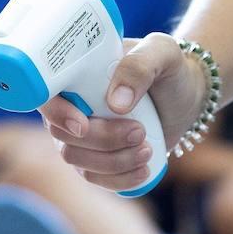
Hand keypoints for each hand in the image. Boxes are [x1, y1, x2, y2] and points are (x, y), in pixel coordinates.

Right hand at [39, 33, 205, 191]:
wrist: (187, 96)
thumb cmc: (169, 68)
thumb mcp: (162, 53)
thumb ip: (138, 67)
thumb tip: (115, 103)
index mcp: (75, 76)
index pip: (44, 97)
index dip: (56, 115)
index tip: (84, 124)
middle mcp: (71, 107)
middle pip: (62, 136)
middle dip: (101, 140)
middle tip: (139, 131)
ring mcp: (82, 137)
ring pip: (78, 161)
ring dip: (114, 162)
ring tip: (148, 149)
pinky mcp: (98, 159)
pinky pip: (95, 178)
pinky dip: (119, 180)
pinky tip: (144, 170)